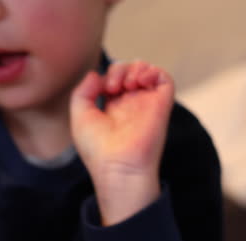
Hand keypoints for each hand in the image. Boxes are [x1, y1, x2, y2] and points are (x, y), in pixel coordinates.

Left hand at [70, 61, 174, 225]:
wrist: (118, 166)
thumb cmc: (97, 148)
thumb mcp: (80, 116)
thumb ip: (83, 92)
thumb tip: (96, 74)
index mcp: (114, 109)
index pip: (115, 80)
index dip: (108, 75)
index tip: (102, 89)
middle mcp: (132, 105)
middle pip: (130, 71)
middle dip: (120, 69)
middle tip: (113, 87)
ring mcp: (147, 104)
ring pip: (147, 72)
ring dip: (136, 68)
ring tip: (127, 84)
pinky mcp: (161, 105)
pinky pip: (165, 79)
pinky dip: (154, 72)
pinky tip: (141, 81)